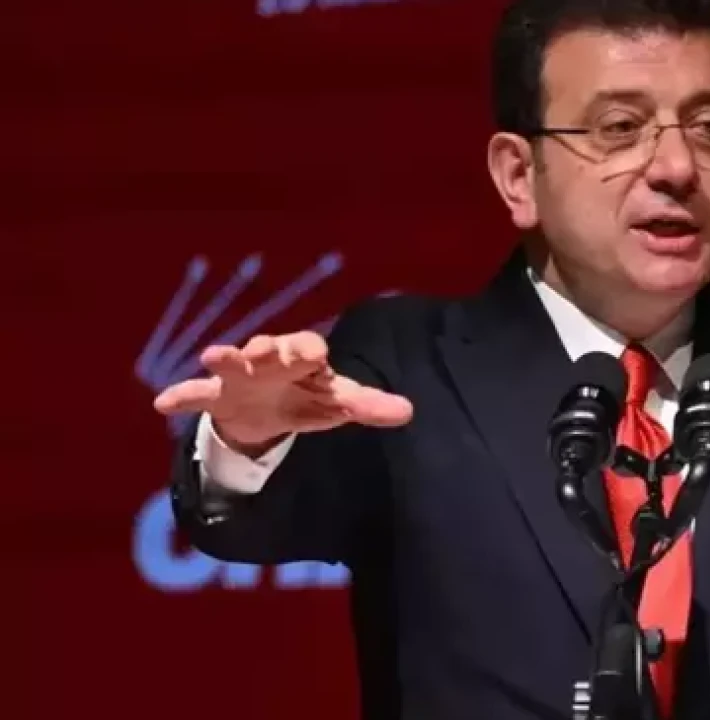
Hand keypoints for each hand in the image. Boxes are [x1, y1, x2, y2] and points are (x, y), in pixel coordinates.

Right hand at [152, 331, 412, 453]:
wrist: (266, 412)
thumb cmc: (306, 397)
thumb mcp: (336, 404)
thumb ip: (368, 406)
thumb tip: (408, 411)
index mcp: (302, 358)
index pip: (307, 348)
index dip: (309, 351)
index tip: (314, 354)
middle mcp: (269, 360)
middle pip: (268, 350)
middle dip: (267, 349)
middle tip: (264, 349)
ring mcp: (239, 377)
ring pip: (231, 363)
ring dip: (224, 358)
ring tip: (212, 356)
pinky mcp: (216, 397)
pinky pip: (196, 395)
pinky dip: (181, 396)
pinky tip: (162, 404)